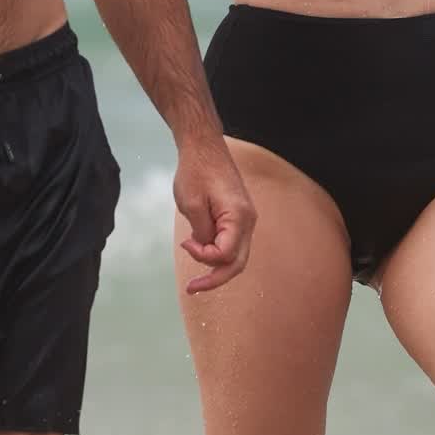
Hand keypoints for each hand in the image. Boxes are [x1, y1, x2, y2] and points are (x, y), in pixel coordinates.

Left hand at [174, 136, 255, 292]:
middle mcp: (248, 221)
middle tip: (191, 288)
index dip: (204, 258)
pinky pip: (232, 242)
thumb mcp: (191, 205)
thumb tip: (206, 251)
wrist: (204, 146)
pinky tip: (199, 247)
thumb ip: (201, 234)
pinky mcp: (239, 216)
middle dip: (214, 278)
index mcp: (239, 217)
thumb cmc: (196, 171)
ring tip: (193, 264)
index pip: (226, 256)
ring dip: (214, 263)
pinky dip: (216, 251)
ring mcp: (246, 219)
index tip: (186, 243)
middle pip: (237, 263)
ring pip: (236, 255)